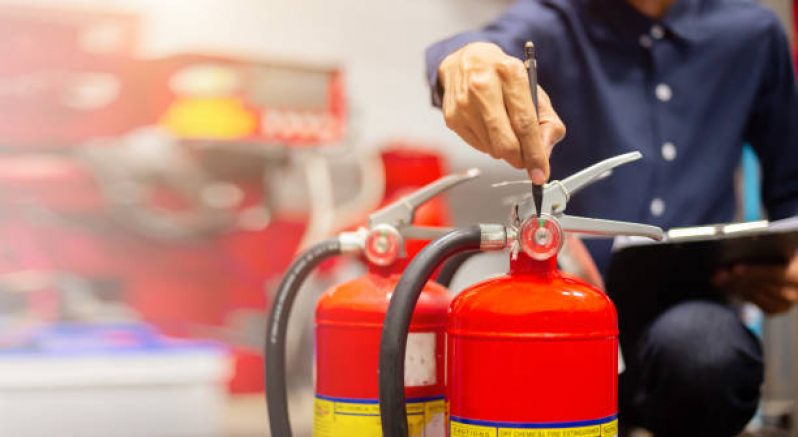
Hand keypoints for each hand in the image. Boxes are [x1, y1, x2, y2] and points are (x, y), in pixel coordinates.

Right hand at [438, 42, 565, 183]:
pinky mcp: (451, 117)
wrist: (466, 62)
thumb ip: (548, 123)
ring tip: (504, 130)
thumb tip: (544, 153)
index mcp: (510, 74)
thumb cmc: (503, 78)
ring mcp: (463, 103)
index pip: (525, 124)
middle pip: (505, 142)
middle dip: (519, 159)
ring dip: (504, 150)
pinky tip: (488, 127)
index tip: (541, 173)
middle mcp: (483, 86)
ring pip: (491, 149)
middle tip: (525, 159)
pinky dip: (489, 144)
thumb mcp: (533, 91)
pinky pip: (477, 146)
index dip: (535, 154)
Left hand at [713, 255, 797, 314]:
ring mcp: (785, 304)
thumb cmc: (784, 256)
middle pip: (761, 287)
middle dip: (736, 279)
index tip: (735, 268)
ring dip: (733, 286)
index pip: (775, 274)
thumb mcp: (780, 252)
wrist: (795, 272)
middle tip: (718, 274)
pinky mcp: (775, 310)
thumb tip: (739, 249)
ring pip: (754, 295)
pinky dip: (738, 292)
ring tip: (717, 278)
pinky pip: (752, 302)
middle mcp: (794, 293)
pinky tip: (726, 285)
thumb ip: (766, 253)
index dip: (754, 271)